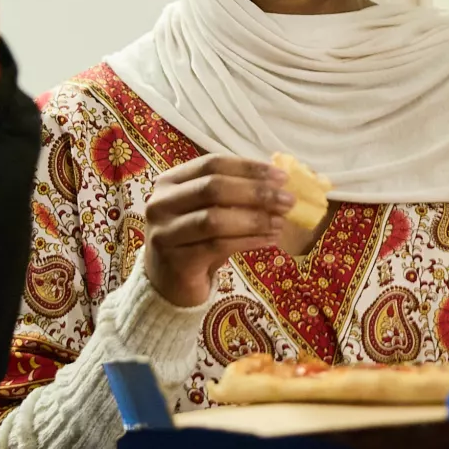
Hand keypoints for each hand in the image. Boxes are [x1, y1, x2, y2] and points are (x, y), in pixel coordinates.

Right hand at [142, 155, 290, 307]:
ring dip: (254, 219)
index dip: (249, 168)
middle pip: (213, 188)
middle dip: (256, 193)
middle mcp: (160, 203)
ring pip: (215, 219)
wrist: (169, 285)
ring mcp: (164, 233)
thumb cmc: (196, 241)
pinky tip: (269, 240)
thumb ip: (234, 196)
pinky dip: (248, 241)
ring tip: (281, 222)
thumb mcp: (210, 211)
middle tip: (288, 201)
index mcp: (170, 181)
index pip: (212, 164)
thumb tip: (279, 184)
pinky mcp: (175, 261)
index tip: (282, 177)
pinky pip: (217, 246)